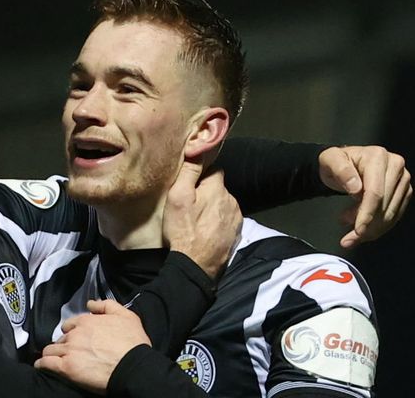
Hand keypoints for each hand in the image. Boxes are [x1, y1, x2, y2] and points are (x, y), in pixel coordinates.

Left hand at [34, 300, 149, 394]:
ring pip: (50, 349)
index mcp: (86, 321)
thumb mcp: (126, 316)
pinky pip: (46, 363)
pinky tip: (41, 366)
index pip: (70, 325)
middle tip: (68, 352)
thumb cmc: (133, 342)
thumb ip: (106, 305)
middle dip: (63, 344)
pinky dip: (42, 364)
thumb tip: (89, 304)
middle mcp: (75, 334)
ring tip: (52, 359)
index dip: (72, 332)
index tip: (75, 339)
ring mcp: (69, 350)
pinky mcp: (66, 368)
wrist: (133, 366)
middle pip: (61, 338)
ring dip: (51, 353)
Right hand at [163, 164, 242, 278]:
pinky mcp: (236, 233)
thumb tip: (197, 148)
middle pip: (218, 188)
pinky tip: (205, 231)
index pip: (214, 170)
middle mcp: (232, 200)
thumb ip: (189, 172)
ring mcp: (236, 218)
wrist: (195, 266)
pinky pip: (227, 220)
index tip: (189, 185)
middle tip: (189, 205)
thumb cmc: (183, 230)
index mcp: (218, 188)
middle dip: (207, 192)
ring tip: (196, 220)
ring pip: (223, 204)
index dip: (200, 175)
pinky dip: (217, 222)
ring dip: (213, 208)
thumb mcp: (178, 197)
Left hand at [318, 146, 412, 247]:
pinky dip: (379, 227)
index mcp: (378, 157)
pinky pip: (395, 215)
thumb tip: (356, 187)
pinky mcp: (404, 190)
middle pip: (385, 205)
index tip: (358, 230)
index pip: (375, 193)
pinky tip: (364, 227)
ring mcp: (403, 179)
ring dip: (372, 228)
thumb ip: (340, 170)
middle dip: (367, 225)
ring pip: (391, 214)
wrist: (343, 164)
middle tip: (348, 235)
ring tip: (351, 226)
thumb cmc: (335, 162)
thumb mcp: (329, 161)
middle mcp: (396, 166)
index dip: (367, 214)